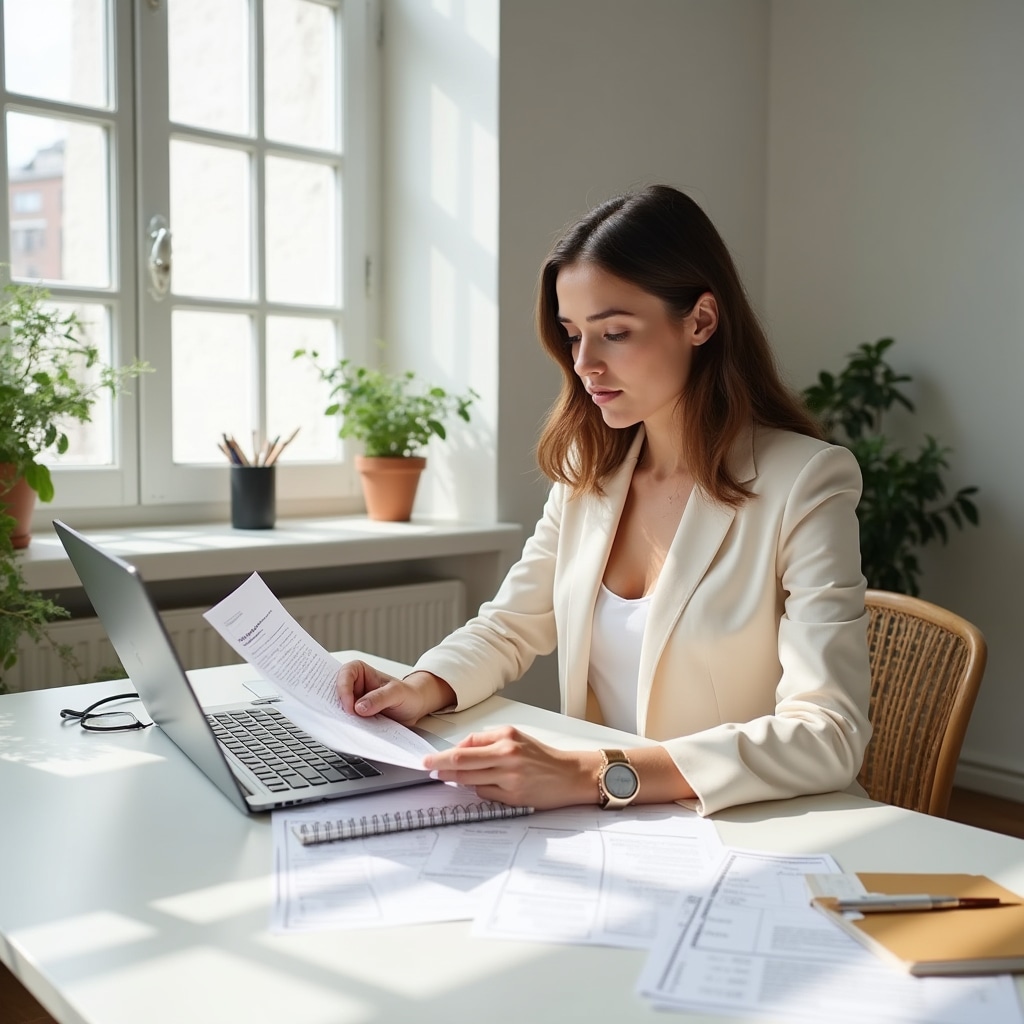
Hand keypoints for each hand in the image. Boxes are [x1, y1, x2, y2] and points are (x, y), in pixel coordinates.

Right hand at [335, 661, 454, 726]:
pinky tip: (350, 734)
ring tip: (342, 728)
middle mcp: (354, 686)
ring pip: (339, 709)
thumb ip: (380, 698)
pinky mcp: (356, 717)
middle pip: (336, 692)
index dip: (343, 689)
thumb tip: (359, 708)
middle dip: (334, 704)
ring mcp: (354, 702)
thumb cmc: (408, 694)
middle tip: (336, 719)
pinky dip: (347, 727)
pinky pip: (347, 722)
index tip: (350, 707)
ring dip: (339, 718)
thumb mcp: (398, 693)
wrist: (415, 708)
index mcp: (361, 672)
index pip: (345, 675)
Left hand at [423, 726, 599, 809]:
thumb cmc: (542, 757)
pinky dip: (479, 790)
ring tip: (447, 778)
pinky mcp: (513, 796)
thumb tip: (460, 750)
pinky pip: (485, 794)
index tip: (431, 758)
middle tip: (426, 767)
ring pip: (469, 780)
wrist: (571, 775)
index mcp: (506, 736)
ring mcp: (510, 777)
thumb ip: (488, 742)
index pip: (466, 745)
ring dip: (455, 780)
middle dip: (439, 765)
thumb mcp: (516, 738)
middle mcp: (507, 755)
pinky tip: (484, 786)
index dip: (445, 753)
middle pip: (461, 761)